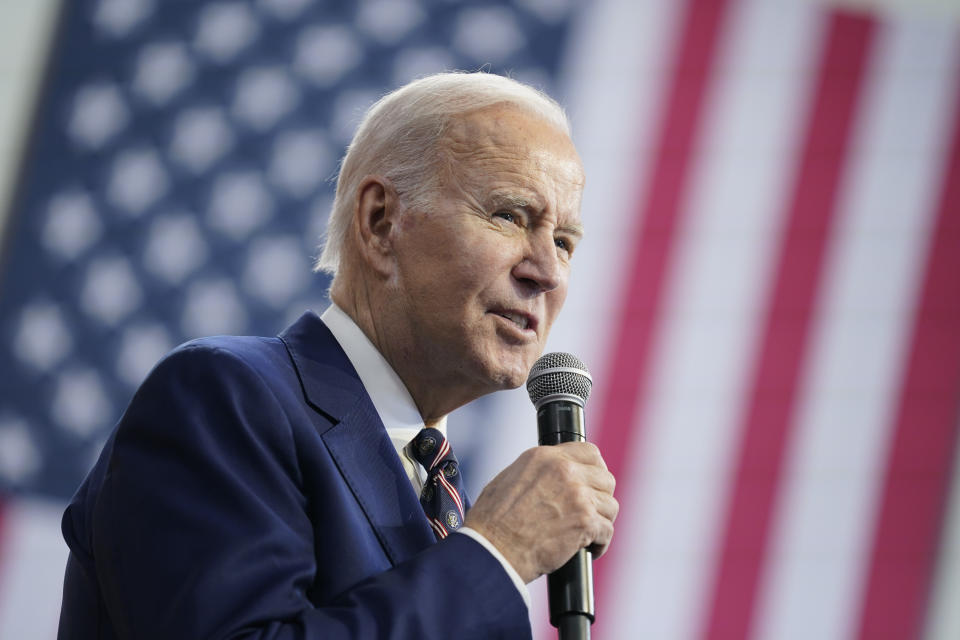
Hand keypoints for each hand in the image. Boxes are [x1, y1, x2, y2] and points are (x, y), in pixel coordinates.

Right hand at [464, 442, 617, 582]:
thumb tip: (552, 479)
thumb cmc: (492, 522)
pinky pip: (607, 531)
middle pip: (605, 479)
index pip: (589, 452)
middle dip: (601, 497)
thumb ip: (537, 472)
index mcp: (544, 457)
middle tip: (592, 512)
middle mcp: (564, 470)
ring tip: (589, 533)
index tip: (594, 483)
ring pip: (610, 505)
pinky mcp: (585, 522)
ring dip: (602, 520)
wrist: (493, 550)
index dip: (596, 469)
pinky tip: (590, 549)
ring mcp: (577, 496)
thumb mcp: (510, 479)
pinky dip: (601, 543)